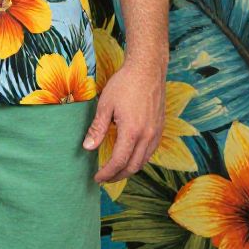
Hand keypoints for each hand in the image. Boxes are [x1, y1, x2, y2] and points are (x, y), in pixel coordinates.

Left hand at [84, 58, 165, 183]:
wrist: (147, 69)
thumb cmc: (125, 84)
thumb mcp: (106, 105)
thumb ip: (97, 128)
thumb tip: (87, 147)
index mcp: (132, 132)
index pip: (118, 162)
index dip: (107, 173)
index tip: (97, 178)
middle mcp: (147, 136)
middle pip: (133, 167)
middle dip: (117, 176)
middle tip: (104, 179)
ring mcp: (156, 133)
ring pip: (143, 161)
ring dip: (129, 170)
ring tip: (115, 171)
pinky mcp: (160, 128)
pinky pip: (150, 152)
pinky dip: (139, 159)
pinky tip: (130, 157)